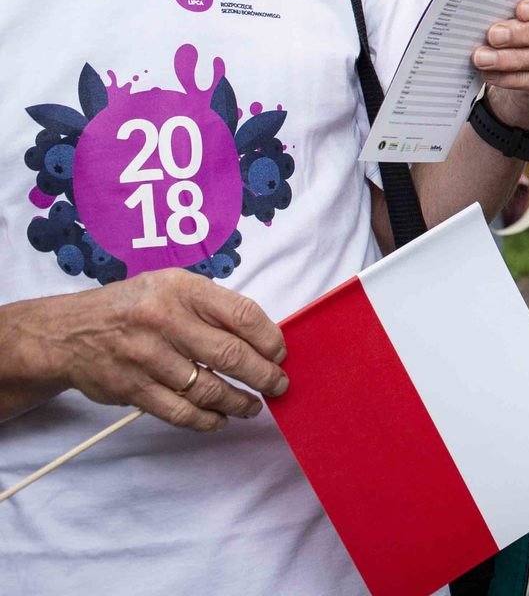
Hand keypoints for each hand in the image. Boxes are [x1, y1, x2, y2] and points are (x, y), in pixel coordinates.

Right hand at [22, 270, 287, 431]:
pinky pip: (179, 412)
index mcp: (183, 290)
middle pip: (230, 355)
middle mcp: (166, 321)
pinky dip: (206, 420)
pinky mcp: (133, 389)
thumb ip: (213, 306)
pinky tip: (220, 419)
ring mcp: (147, 357)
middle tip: (278, 385)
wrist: (70, 333)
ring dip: (239, 401)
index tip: (281, 353)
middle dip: (263, 375)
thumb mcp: (173, 287)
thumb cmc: (134, 307)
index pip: (242, 314)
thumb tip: (261, 336)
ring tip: (253, 405)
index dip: (270, 338)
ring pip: (207, 388)